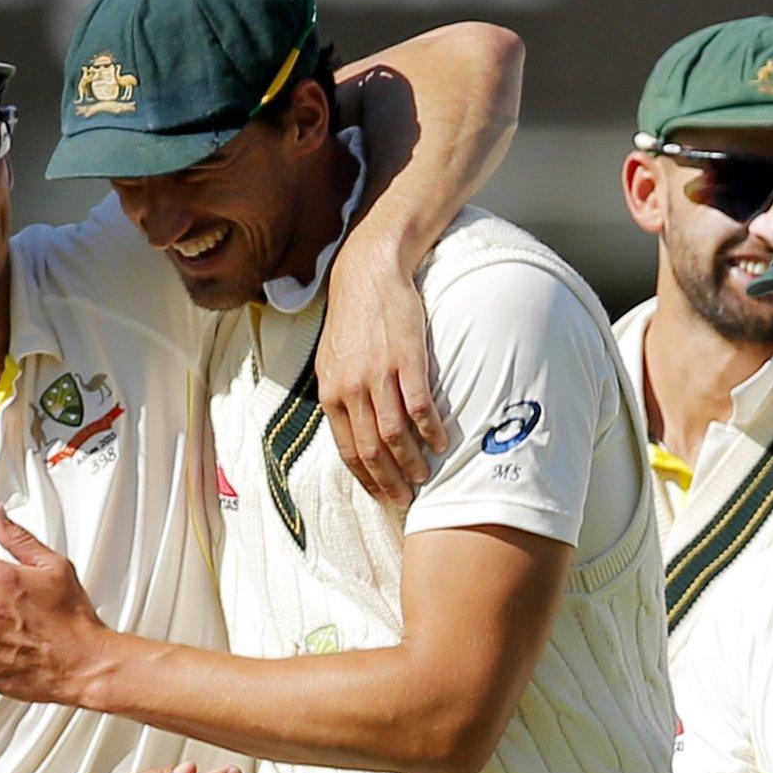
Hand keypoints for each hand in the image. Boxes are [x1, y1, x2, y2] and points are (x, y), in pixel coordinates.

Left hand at [318, 247, 448, 505]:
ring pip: (395, 434)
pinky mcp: (406, 360)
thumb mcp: (332, 359)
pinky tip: (441, 442)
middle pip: (371, 449)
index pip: (347, 450)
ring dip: (412, 461)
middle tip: (406, 499)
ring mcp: (379, 375)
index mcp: (332, 392)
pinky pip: (419, 406)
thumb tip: (348, 427)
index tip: (383, 495)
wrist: (369, 273)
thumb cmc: (354, 318)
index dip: (367, 478)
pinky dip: (430, 430)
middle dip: (390, 480)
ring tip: (426, 476)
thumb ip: (340, 394)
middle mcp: (352, 389)